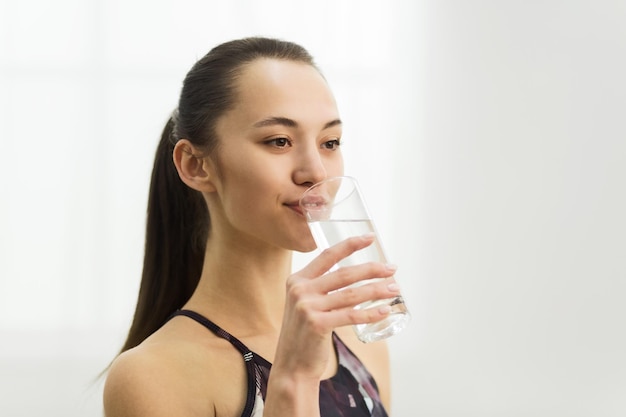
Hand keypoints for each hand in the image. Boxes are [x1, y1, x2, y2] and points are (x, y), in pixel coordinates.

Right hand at [272, 233, 398, 381]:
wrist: (292, 366)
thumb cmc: (304, 335)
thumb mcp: (305, 305)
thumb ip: (321, 289)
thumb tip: (357, 278)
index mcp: (297, 280)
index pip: (327, 256)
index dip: (350, 245)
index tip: (370, 237)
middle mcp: (300, 290)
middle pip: (344, 274)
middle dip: (372, 269)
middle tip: (392, 269)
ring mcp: (307, 307)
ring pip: (351, 294)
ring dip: (377, 290)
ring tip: (394, 289)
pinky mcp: (317, 324)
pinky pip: (351, 315)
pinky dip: (371, 313)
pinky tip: (385, 310)